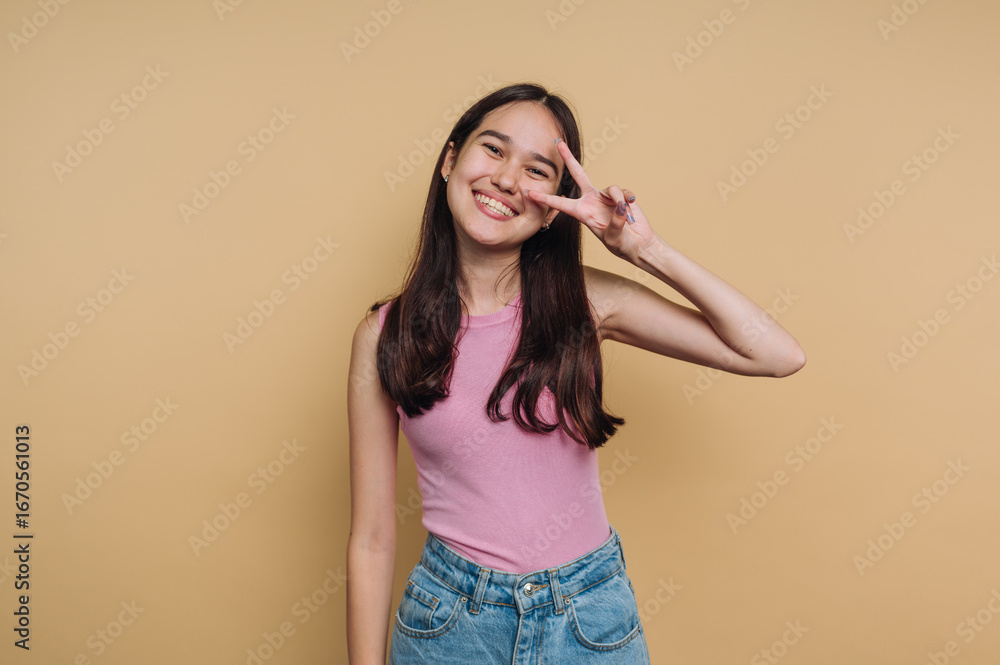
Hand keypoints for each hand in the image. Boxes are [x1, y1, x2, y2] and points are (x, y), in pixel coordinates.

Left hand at [525, 138, 657, 261]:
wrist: (639, 244)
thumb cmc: (622, 245)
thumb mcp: (614, 239)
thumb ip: (615, 223)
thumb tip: (619, 206)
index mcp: (582, 213)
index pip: (560, 204)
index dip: (545, 199)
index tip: (528, 193)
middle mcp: (591, 200)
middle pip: (578, 174)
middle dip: (568, 158)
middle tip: (558, 142)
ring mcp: (606, 197)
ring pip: (611, 188)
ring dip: (619, 201)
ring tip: (625, 217)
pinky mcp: (621, 196)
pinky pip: (624, 192)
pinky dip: (628, 200)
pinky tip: (632, 208)